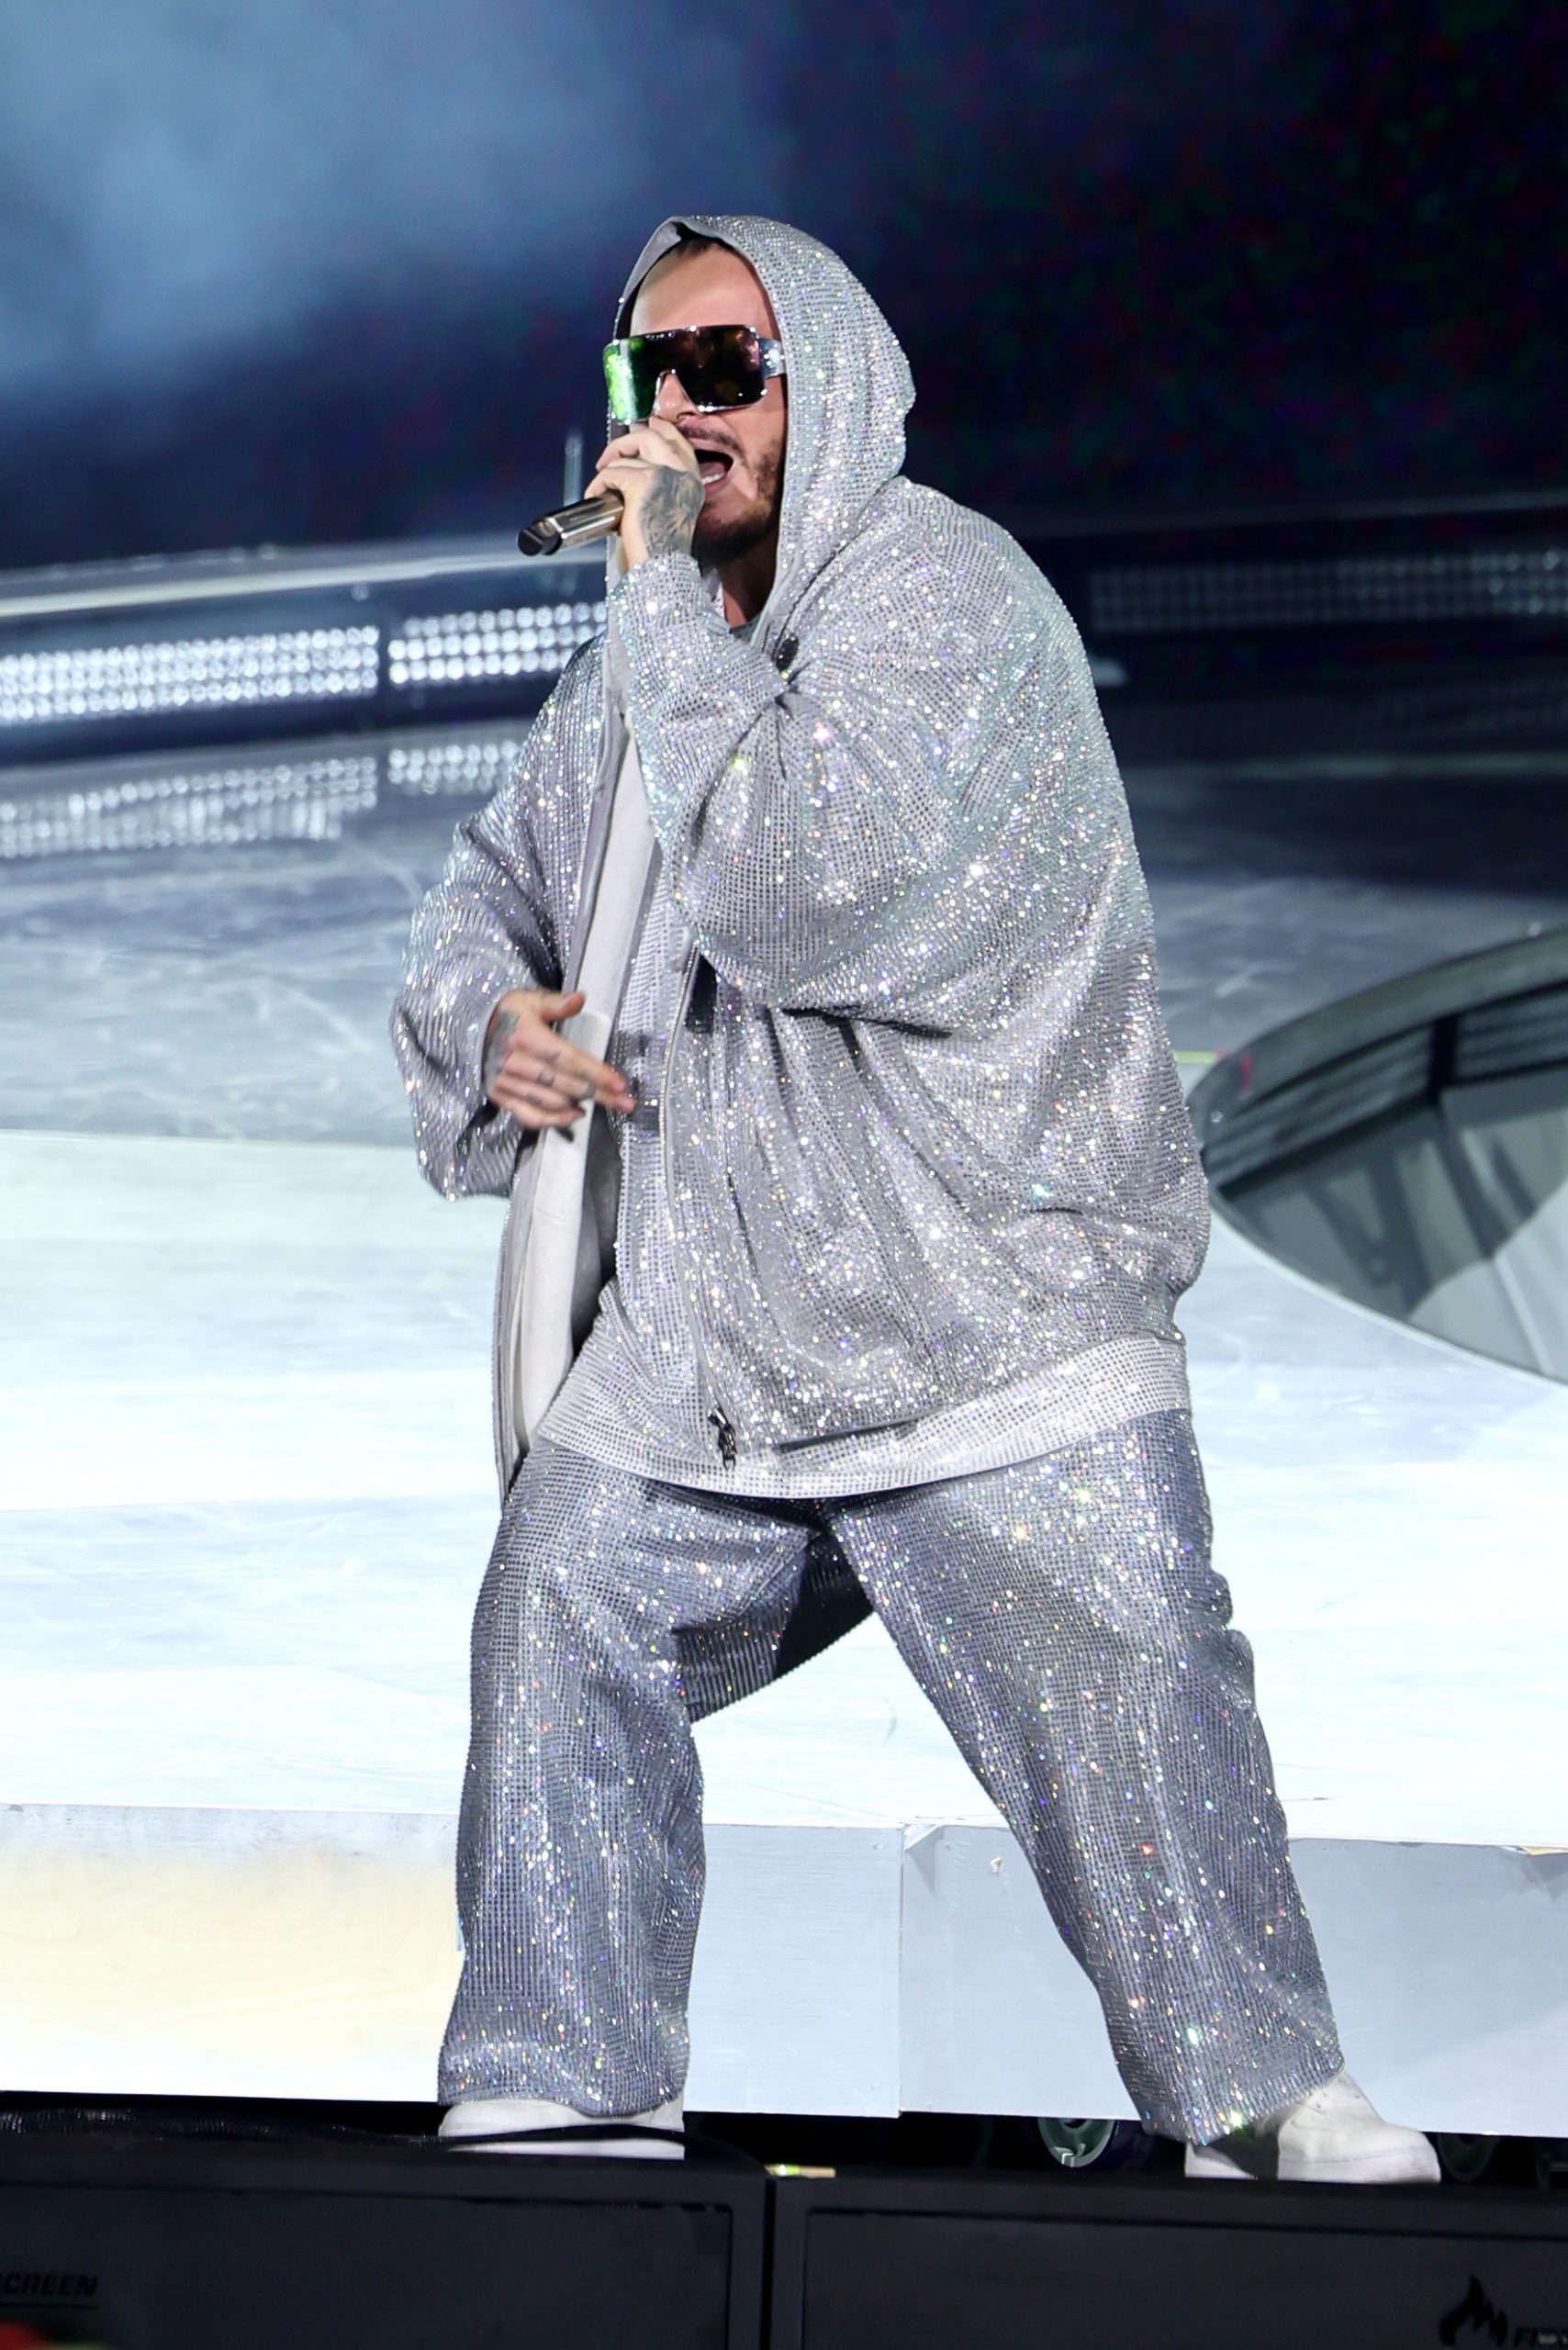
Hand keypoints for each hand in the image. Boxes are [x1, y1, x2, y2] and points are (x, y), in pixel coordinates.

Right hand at [483, 988, 635, 1128]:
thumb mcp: (528, 1000)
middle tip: (625, 1102)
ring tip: (606, 1103)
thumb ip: (556, 1002)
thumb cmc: (504, 1014)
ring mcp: (506, 1082)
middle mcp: (514, 1062)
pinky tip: (575, 1115)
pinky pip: (530, 1116)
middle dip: (599, 1094)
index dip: (596, 1073)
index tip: (619, 1083)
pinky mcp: (500, 1097)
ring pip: (551, 1101)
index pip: (568, 1059)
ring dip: (580, 1104)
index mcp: (525, 1035)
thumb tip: (580, 998)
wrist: (466, 1030)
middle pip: (565, 1083)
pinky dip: (554, 1120)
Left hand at [585, 418, 703, 572]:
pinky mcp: (643, 482)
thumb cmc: (659, 548)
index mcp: (691, 481)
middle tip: (608, 459)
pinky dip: (598, 485)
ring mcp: (663, 474)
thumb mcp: (668, 509)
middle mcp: (682, 473)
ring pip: (625, 458)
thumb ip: (662, 485)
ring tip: (603, 494)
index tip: (647, 422)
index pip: (678, 440)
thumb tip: (633, 464)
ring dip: (607, 474)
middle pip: (650, 436)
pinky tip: (597, 498)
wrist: (661, 569)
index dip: (660, 428)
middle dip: (624, 442)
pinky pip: (611, 473)